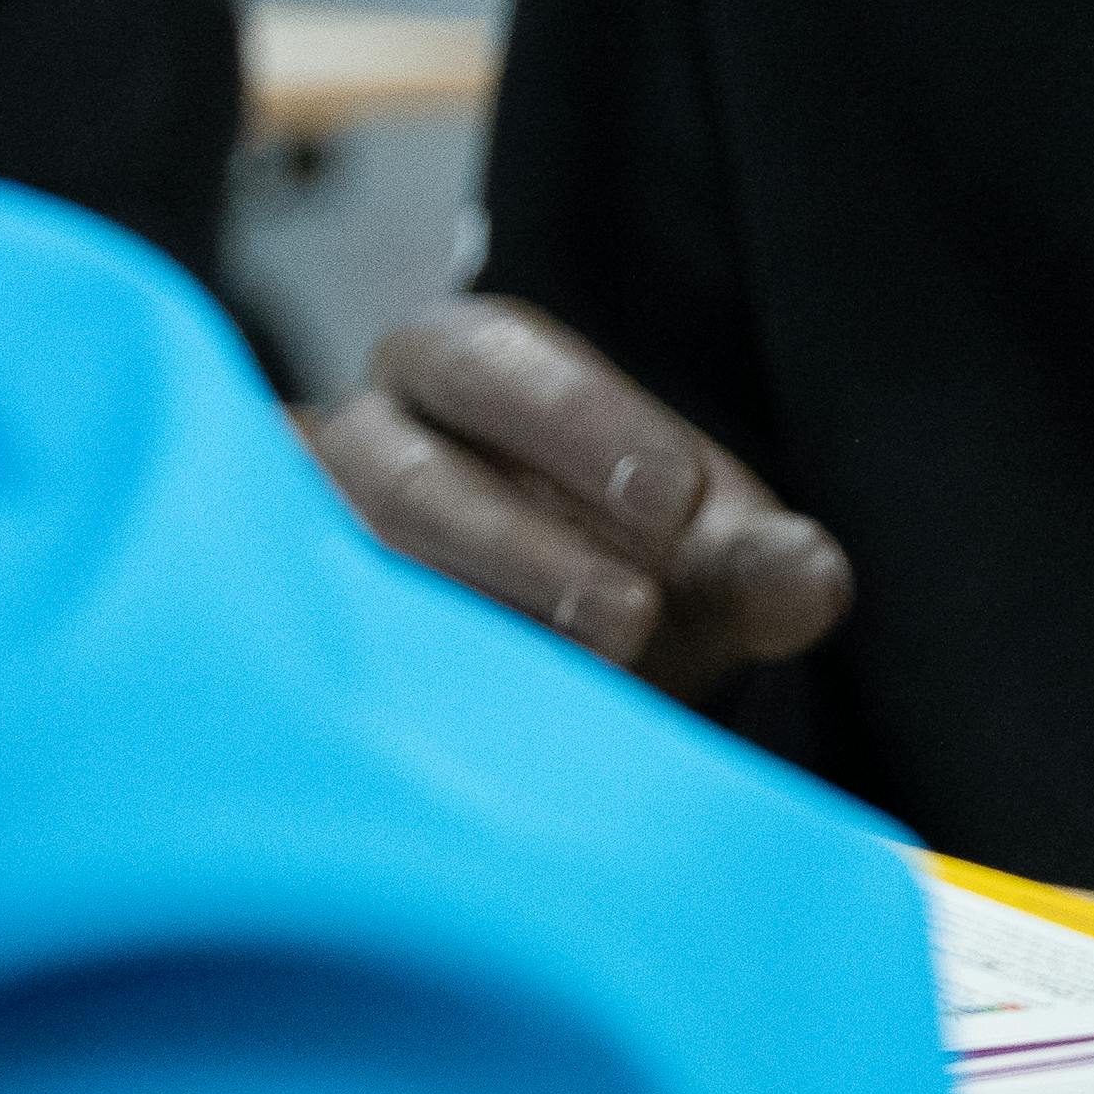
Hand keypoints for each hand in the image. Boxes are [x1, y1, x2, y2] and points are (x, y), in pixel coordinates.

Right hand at [296, 293, 852, 707]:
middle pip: (408, 470)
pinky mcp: (275, 622)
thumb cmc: (616, 573)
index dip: (584, 423)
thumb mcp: (700, 567)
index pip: (500, 361)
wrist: (533, 661)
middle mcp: (363, 434)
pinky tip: (452, 732)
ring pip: (342, 568)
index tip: (677, 502)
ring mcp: (298, 533)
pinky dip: (373, 684)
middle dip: (521, 544)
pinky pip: (298, 648)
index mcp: (464, 364)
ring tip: (567, 685)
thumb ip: (761, 566)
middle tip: (630, 616)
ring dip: (456, 627)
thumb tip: (818, 577)